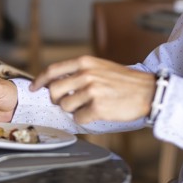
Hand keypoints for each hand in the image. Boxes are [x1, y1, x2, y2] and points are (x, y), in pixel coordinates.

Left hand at [30, 55, 155, 124]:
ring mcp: (91, 91)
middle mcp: (86, 75)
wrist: (148, 91)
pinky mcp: (98, 108)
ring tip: (88, 106)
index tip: (34, 88)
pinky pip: (79, 118)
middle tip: (65, 102)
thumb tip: (57, 82)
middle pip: (54, 91)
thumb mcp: (100, 67)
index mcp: (85, 62)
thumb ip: (80, 72)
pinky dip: (84, 119)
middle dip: (56, 100)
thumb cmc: (124, 81)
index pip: (52, 71)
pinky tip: (95, 114)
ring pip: (65, 106)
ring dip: (73, 110)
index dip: (39, 81)